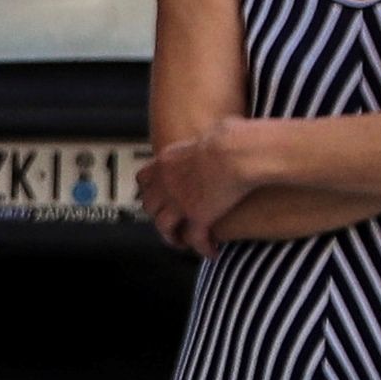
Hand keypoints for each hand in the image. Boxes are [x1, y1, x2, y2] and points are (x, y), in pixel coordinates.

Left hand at [135, 121, 256, 253]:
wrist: (236, 152)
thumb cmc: (232, 138)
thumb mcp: (213, 132)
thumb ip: (210, 137)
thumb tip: (226, 128)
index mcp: (167, 161)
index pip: (144, 179)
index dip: (149, 191)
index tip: (157, 197)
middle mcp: (167, 183)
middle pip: (149, 205)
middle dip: (158, 215)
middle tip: (168, 222)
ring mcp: (179, 202)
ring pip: (164, 227)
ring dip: (172, 237)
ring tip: (182, 243)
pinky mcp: (198, 217)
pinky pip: (194, 239)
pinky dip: (201, 248)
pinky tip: (211, 251)